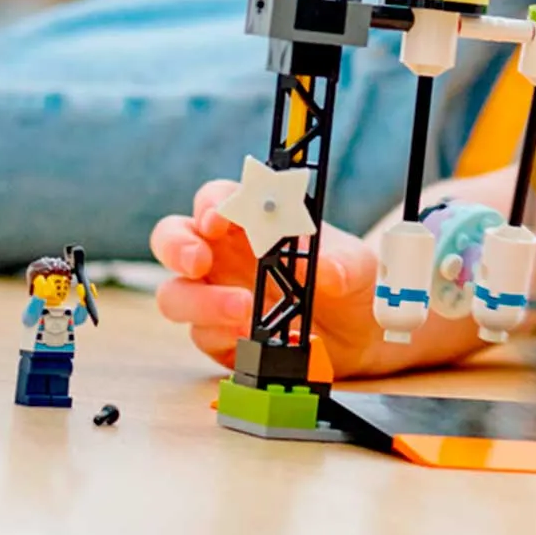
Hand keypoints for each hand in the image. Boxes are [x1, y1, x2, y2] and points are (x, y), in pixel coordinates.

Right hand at [151, 178, 384, 377]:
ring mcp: (217, 295)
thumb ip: (341, 263)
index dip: (212, 203)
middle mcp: (225, 255)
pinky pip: (202, 334)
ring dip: (199, 301)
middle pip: (174, 237)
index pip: (219, 198)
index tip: (218, 217)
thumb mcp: (357, 266)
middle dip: (177, 246)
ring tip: (241, 309)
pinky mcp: (220, 336)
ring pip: (175, 293)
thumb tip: (323, 270)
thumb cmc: (351, 282)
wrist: (361, 335)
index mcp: (254, 222)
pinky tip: (248, 334)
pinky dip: (220, 334)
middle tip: (198, 261)